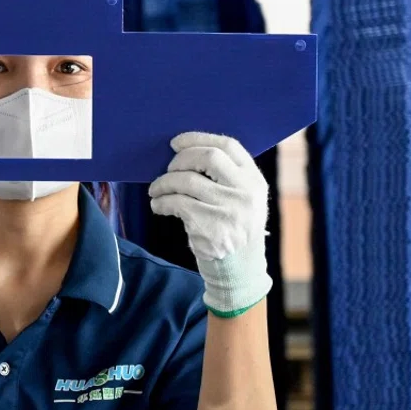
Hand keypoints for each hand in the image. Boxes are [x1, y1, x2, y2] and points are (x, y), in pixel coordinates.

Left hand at [148, 132, 271, 316]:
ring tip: (156, 190)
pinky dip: (161, 202)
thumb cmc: (233, 229)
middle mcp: (246, 193)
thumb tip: (184, 152)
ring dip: (164, 183)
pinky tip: (158, 205)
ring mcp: (229, 210)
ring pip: (187, 181)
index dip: (199, 138)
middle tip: (167, 168)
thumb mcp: (243, 200)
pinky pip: (177, 203)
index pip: (228, 146)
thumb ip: (226, 177)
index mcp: (255, 180)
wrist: (239, 271)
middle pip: (208, 157)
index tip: (176, 142)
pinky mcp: (210, 227)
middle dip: (180, 159)